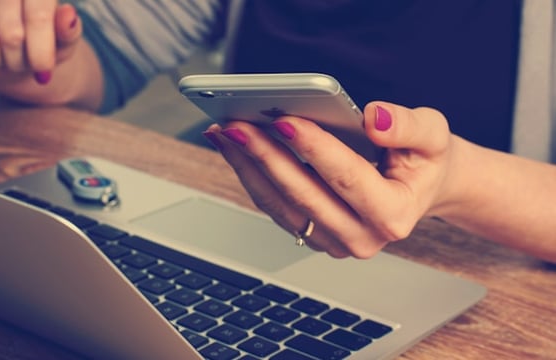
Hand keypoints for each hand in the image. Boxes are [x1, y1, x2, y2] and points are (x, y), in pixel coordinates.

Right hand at [0, 1, 81, 83]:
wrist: (8, 44)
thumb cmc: (41, 41)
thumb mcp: (62, 40)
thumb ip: (68, 31)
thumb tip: (68, 15)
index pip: (37, 17)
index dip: (41, 50)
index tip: (43, 72)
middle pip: (11, 35)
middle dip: (20, 61)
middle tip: (22, 62)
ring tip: (3, 57)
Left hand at [204, 102, 457, 258]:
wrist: (419, 188)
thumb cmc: (424, 161)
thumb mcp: (433, 136)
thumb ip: (409, 126)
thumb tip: (374, 119)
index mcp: (394, 215)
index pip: (347, 179)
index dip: (314, 149)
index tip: (284, 120)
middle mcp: (362, 237)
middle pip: (304, 195)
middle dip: (267, 157)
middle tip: (237, 125)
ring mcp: (334, 241)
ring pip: (281, 205)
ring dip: (249, 167)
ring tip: (226, 133)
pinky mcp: (313, 235)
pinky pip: (275, 207)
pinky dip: (252, 176)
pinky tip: (236, 148)